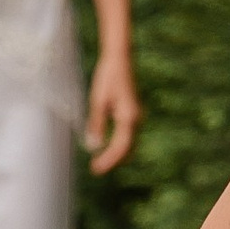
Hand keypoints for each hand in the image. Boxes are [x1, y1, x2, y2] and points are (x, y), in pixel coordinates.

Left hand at [84, 53, 140, 176]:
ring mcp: (136, 117)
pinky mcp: (133, 114)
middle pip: (127, 149)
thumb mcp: (98, 101)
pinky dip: (119, 145)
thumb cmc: (107, 77)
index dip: (108, 160)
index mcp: (128, 117)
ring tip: (99, 162)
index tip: (95, 169)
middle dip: (113, 161)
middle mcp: (136, 119)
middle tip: (95, 169)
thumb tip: (93, 146)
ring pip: (129, 144)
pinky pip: (128, 136)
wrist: (120, 59)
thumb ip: (97, 124)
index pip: (119, 147)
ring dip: (116, 155)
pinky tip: (107, 148)